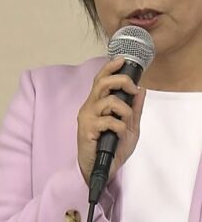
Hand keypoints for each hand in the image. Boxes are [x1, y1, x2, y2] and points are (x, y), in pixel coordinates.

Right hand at [77, 57, 146, 184]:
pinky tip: (119, 135)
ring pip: (108, 100)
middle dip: (120, 80)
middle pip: (101, 83)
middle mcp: (89, 106)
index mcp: (96, 103)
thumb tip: (142, 90)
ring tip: (126, 122)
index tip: (122, 60)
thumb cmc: (110, 147)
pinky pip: (109, 121)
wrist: (98, 168)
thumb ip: (134, 109)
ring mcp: (87, 117)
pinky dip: (119, 127)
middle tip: (133, 89)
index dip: (110, 67)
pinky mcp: (87, 129)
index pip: (100, 79)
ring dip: (124, 110)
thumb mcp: (128, 127)